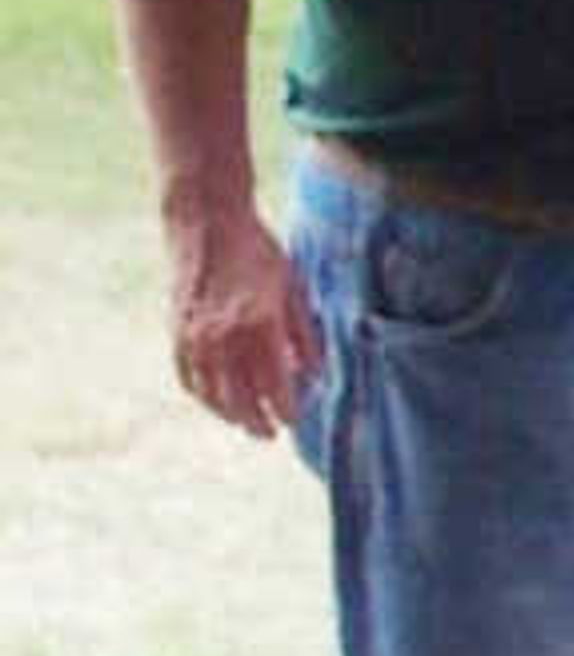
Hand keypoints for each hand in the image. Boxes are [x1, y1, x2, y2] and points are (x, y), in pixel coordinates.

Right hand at [168, 200, 319, 443]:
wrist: (207, 221)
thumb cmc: (258, 252)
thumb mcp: (294, 288)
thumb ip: (305, 335)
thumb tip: (314, 374)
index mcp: (259, 324)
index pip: (275, 386)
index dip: (286, 409)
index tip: (294, 417)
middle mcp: (224, 335)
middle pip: (241, 399)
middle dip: (258, 421)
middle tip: (270, 433)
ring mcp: (195, 335)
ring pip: (211, 393)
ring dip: (229, 413)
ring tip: (245, 422)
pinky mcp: (176, 330)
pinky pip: (187, 376)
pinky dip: (201, 394)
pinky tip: (214, 400)